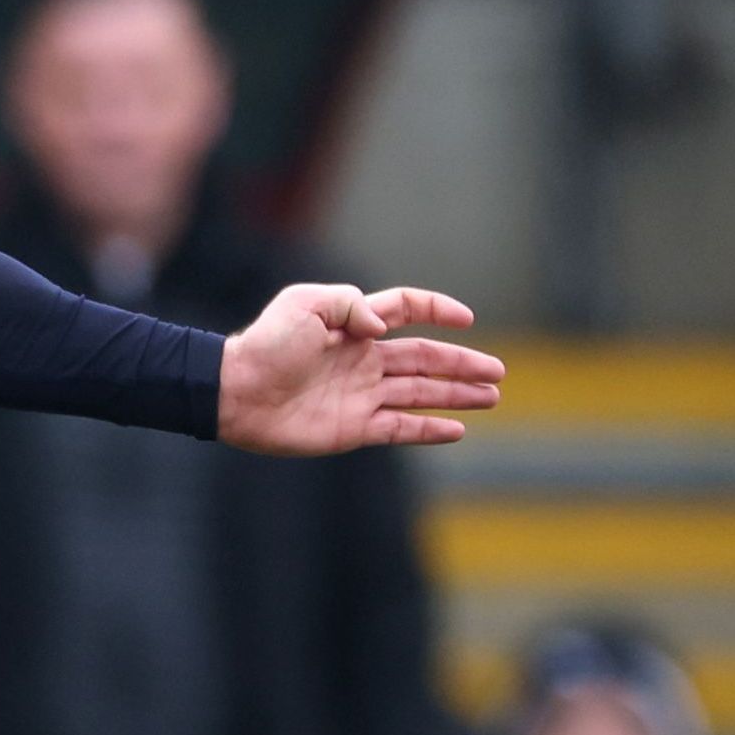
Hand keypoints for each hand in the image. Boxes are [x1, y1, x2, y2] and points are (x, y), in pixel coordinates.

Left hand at [217, 284, 502, 455]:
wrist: (235, 392)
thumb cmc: (265, 344)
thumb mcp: (304, 303)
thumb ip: (349, 304)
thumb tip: (382, 328)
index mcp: (354, 325)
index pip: (407, 310)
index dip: (438, 310)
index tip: (467, 319)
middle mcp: (363, 360)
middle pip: (426, 359)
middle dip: (464, 364)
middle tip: (499, 372)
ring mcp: (361, 395)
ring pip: (421, 393)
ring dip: (457, 395)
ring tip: (492, 396)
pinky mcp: (354, 428)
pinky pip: (401, 429)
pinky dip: (430, 430)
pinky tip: (458, 430)